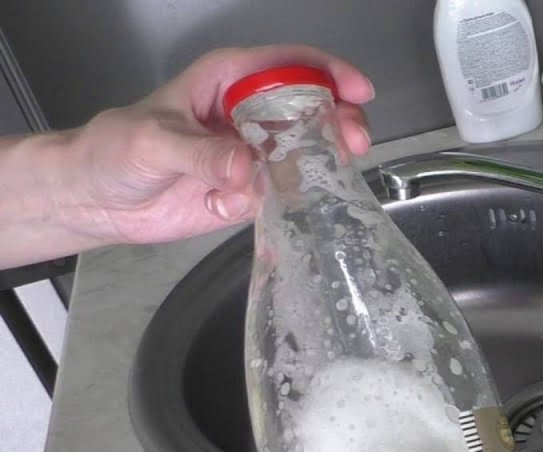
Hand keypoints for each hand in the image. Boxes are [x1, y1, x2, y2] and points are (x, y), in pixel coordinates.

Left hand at [0, 44, 374, 268]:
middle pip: (313, 109)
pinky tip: (252, 206)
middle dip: (339, 124)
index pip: (290, 65)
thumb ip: (199, 153)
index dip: (330, 73)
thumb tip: (244, 167)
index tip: (358, 92)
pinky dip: (281, 202)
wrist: (95, 199)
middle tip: (352, 144)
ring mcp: (254, 154)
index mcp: (228, 81)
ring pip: (308, 153)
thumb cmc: (113, 152)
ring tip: (316, 182)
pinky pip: (284, 194)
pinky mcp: (252, 191)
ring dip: (319, 168)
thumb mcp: (151, 141)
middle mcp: (249, 114)